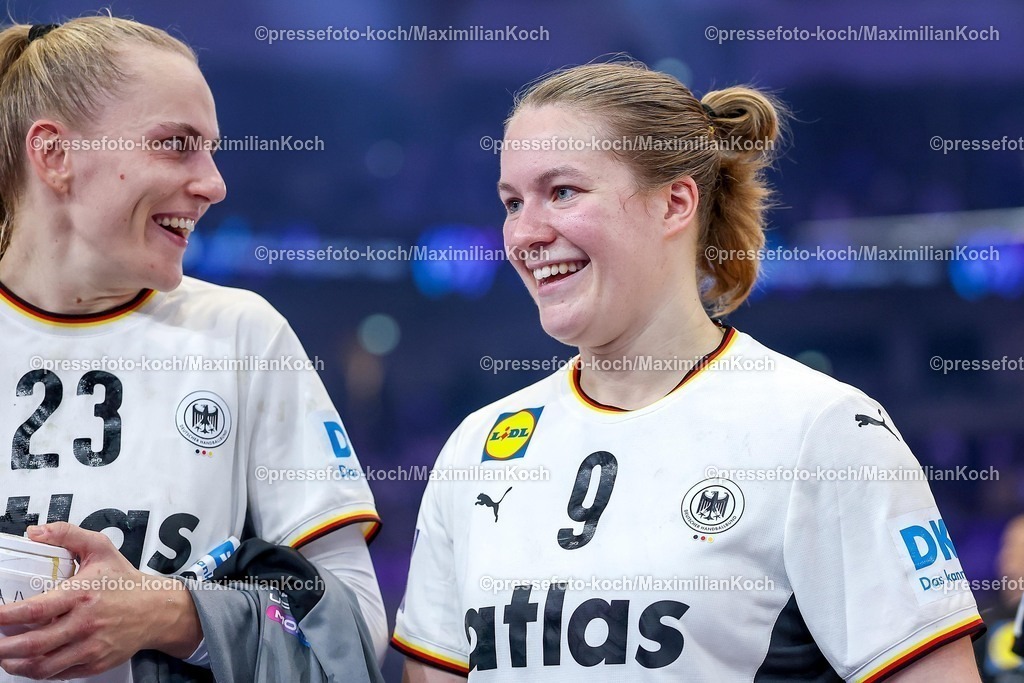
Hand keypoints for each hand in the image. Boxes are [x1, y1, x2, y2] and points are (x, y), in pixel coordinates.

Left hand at [0, 523, 202, 679]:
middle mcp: (85, 623)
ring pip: (43, 666)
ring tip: (4, 657)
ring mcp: (90, 647)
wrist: (157, 610)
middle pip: (34, 644)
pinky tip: (28, 662)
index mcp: (82, 594)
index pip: (37, 609)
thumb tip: (34, 533)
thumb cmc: (124, 581)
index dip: (7, 616)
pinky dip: (38, 671)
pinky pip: (58, 674)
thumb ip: (67, 534)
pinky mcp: (95, 663)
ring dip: (16, 665)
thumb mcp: (100, 548)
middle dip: (4, 647)